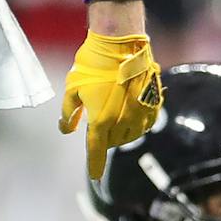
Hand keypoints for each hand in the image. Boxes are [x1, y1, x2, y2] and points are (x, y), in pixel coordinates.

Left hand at [60, 31, 162, 178]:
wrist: (120, 44)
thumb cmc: (93, 65)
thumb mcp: (72, 88)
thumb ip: (69, 113)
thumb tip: (67, 128)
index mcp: (101, 121)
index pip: (96, 151)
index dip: (95, 165)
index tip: (94, 176)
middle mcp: (123, 121)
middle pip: (113, 142)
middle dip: (104, 140)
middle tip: (99, 124)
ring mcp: (141, 112)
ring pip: (131, 134)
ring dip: (121, 133)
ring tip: (113, 120)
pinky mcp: (153, 102)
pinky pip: (146, 123)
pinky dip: (137, 125)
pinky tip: (132, 116)